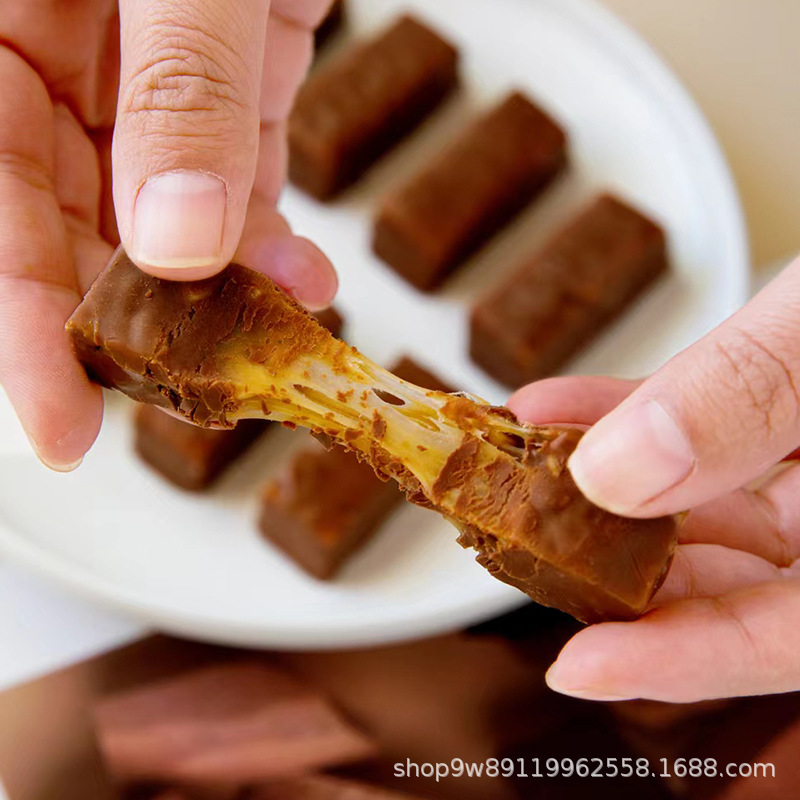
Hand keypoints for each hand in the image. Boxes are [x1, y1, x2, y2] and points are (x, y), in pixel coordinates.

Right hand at [0, 0, 336, 469]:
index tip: (62, 433)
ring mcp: (137, 76)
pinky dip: (264, 233)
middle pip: (66, 230)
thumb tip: (180, 243)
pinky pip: (229, 179)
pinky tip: (301, 275)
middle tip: (197, 391)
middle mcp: (45, 60)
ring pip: (157, 219)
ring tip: (273, 336)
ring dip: (218, 290)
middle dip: (134, 324)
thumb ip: (178, 89)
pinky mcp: (220, 80)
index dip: (20, 334)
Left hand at [509, 254, 799, 702]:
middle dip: (612, 560)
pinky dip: (628, 420)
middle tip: (519, 539)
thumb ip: (745, 401)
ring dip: (602, 482)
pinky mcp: (780, 428)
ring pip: (697, 508)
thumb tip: (614, 473)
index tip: (576, 666)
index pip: (783, 638)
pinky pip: (696, 437)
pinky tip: (556, 406)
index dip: (681, 661)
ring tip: (518, 461)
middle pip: (723, 578)